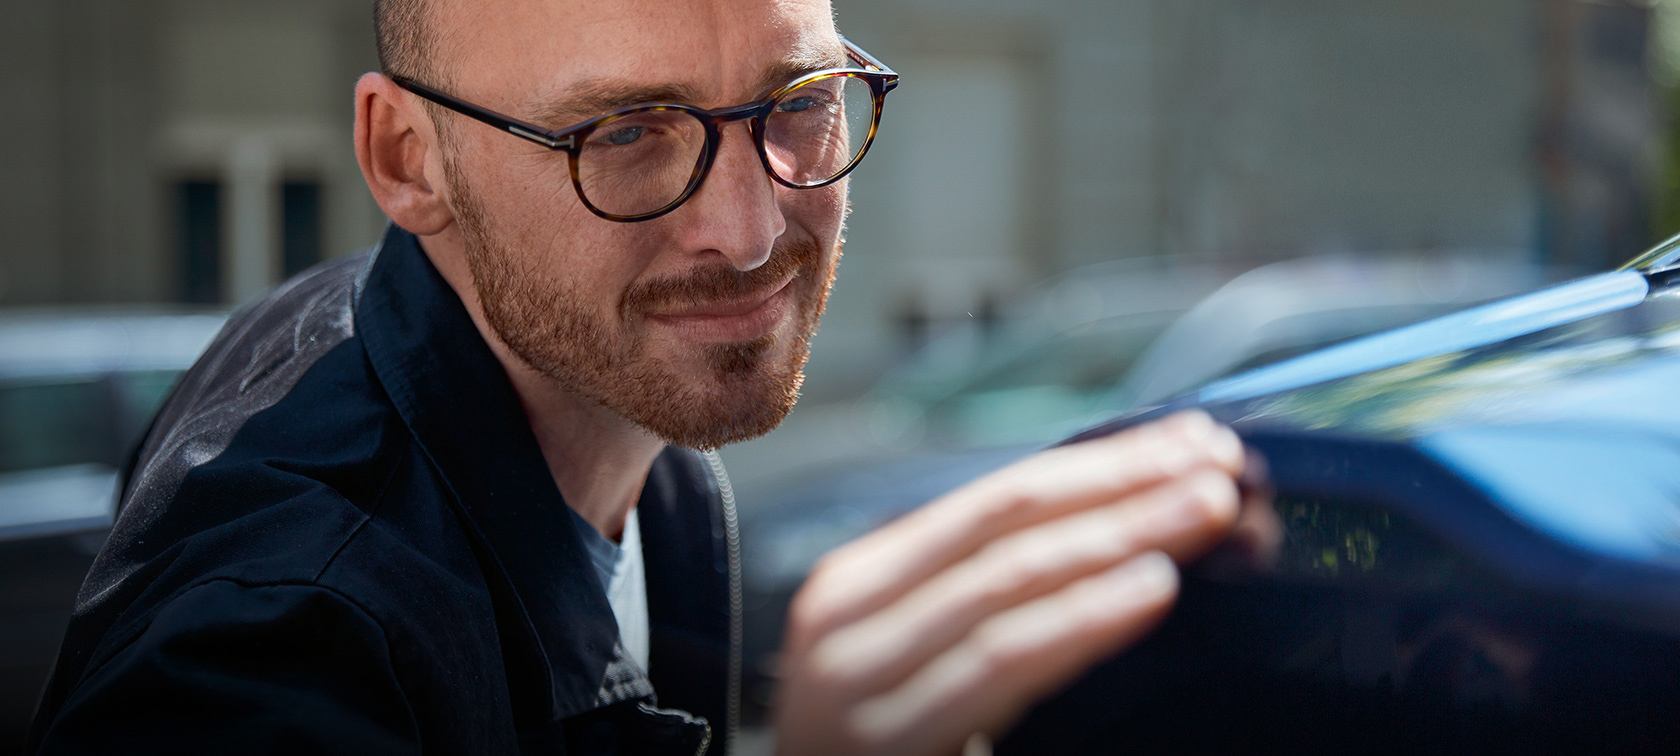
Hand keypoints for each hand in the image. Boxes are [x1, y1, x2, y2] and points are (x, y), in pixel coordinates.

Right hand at [771, 411, 1255, 755]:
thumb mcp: (923, 663)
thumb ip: (993, 605)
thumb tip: (1128, 539)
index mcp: (860, 584)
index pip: (996, 499)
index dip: (1100, 464)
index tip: (1192, 440)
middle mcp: (847, 619)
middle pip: (1007, 523)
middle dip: (1123, 485)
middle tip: (1221, 461)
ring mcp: (858, 681)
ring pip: (1009, 581)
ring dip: (1121, 537)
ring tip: (1207, 510)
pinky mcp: (887, 740)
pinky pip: (1001, 662)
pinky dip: (1083, 620)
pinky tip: (1150, 589)